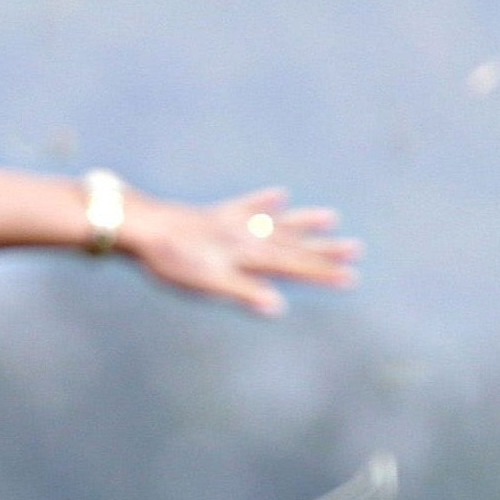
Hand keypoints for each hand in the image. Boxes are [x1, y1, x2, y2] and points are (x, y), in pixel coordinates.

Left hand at [123, 187, 358, 314]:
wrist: (143, 228)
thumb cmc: (172, 260)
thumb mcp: (207, 283)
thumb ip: (243, 292)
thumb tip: (277, 306)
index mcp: (248, 255)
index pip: (293, 266)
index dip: (323, 273)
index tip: (351, 277)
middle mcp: (248, 236)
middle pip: (293, 243)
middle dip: (324, 249)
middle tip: (357, 249)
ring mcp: (234, 222)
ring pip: (279, 223)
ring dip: (304, 222)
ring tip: (331, 217)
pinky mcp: (218, 214)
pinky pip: (249, 206)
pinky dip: (266, 201)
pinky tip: (281, 194)